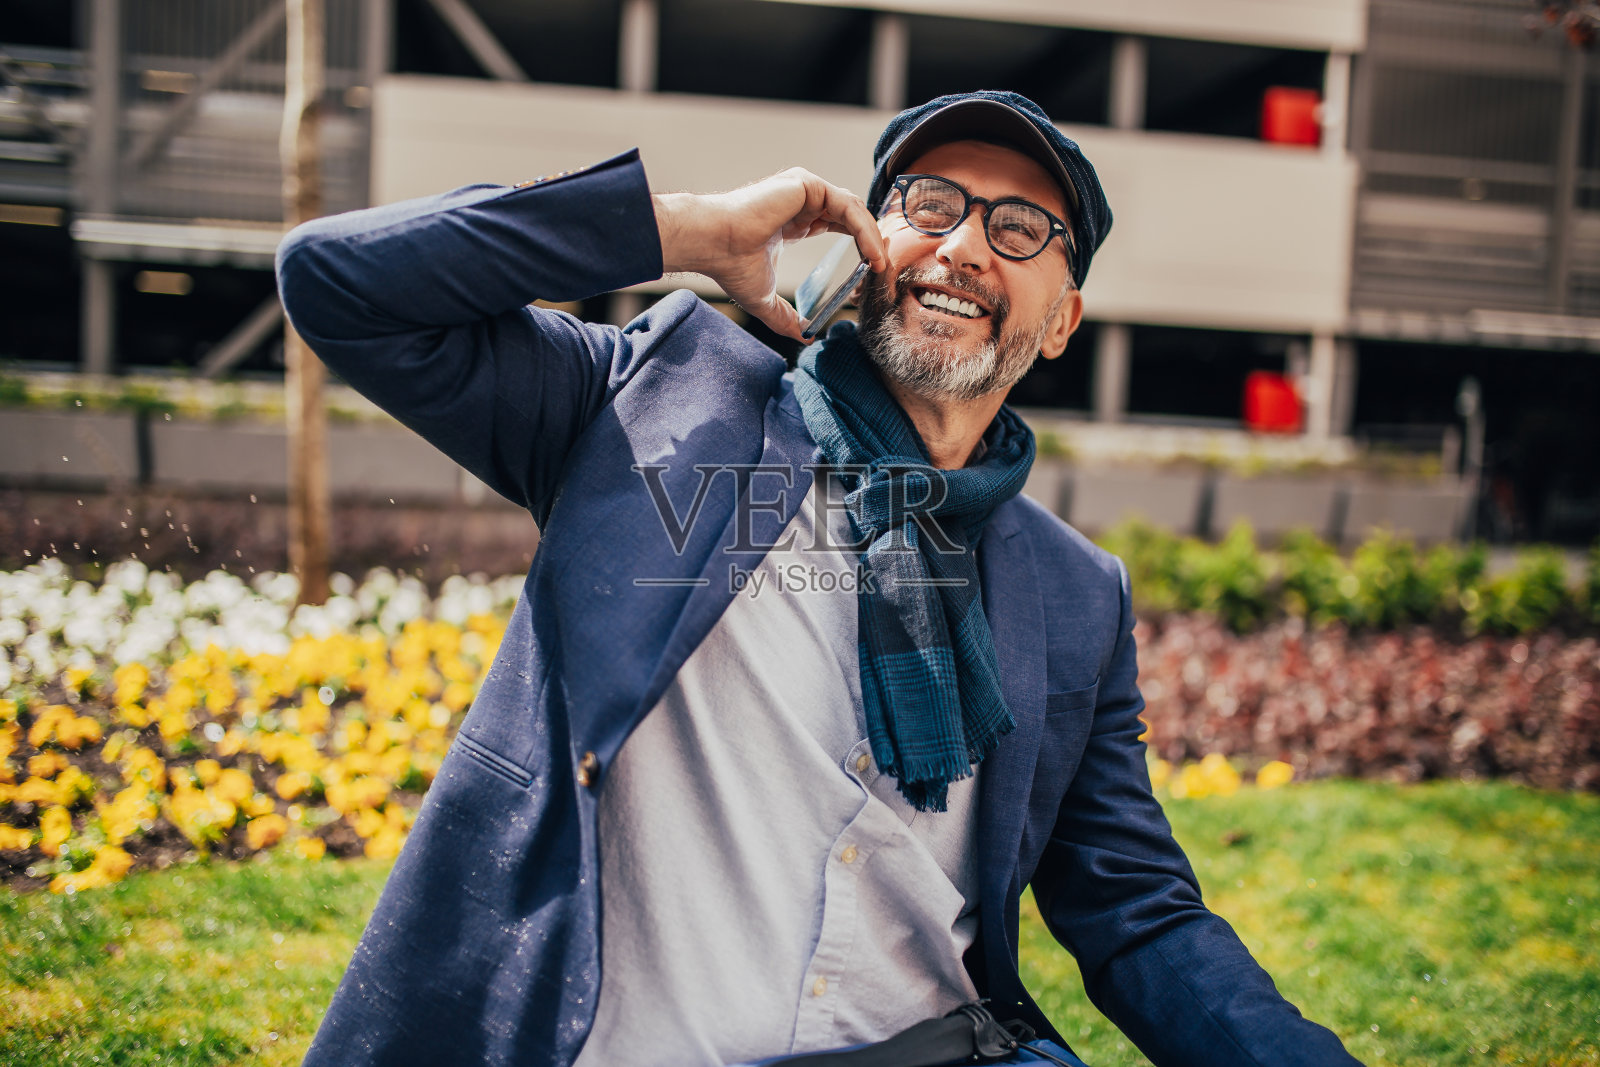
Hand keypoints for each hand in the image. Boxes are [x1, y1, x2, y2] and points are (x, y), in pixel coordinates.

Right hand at [653, 168, 887, 340]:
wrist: (713, 244)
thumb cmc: (730, 265)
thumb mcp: (765, 298)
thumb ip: (785, 317)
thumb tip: (803, 338)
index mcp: (795, 220)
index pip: (840, 225)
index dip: (860, 246)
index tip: (871, 272)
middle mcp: (802, 201)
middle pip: (852, 215)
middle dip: (872, 242)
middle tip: (885, 270)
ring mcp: (805, 190)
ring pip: (854, 210)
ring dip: (872, 238)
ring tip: (880, 266)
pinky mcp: (807, 185)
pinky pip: (847, 207)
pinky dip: (864, 231)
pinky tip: (871, 255)